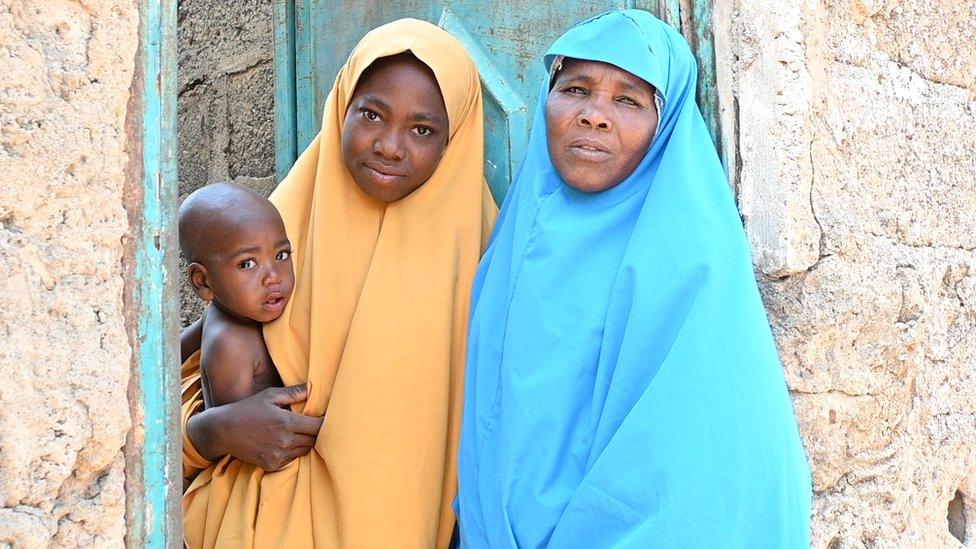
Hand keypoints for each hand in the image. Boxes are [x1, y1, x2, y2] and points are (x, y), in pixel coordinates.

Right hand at [187, 383, 322, 470]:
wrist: (224, 431)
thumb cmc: (248, 409)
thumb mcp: (269, 395)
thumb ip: (293, 393)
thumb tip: (312, 387)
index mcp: (286, 422)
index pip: (317, 426)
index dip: (325, 423)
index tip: (328, 418)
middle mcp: (284, 441)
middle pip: (314, 440)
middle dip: (316, 433)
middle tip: (315, 425)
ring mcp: (278, 455)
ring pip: (304, 451)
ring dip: (305, 442)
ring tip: (300, 432)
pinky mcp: (272, 465)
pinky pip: (292, 459)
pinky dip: (293, 452)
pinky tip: (287, 442)